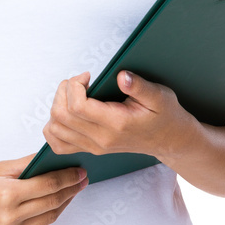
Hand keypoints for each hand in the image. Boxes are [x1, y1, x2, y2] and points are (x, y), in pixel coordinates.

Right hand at [0, 152, 87, 224]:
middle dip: (70, 190)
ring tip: (71, 190)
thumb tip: (51, 158)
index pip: (48, 185)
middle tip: (82, 178)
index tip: (81, 171)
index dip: (68, 177)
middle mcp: (8, 220)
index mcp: (6, 196)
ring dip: (62, 204)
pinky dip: (45, 215)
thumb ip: (26, 165)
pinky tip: (51, 203)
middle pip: (52, 203)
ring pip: (47, 219)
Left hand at [42, 70, 198, 158]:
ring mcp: (93, 147)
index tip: (88, 76)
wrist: (170, 140)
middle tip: (79, 82)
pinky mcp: (90, 149)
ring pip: (55, 130)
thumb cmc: (165, 115)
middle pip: (60, 116)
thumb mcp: (159, 95)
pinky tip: (69, 112)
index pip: (77, 106)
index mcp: (116, 124)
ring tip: (74, 94)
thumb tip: (121, 76)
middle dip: (63, 91)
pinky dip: (55, 127)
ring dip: (57, 106)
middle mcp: (100, 139)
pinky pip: (59, 144)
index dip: (75, 85)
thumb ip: (139, 86)